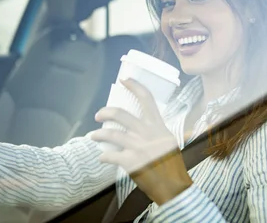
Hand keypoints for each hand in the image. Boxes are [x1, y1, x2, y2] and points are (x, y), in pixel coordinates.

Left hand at [91, 79, 192, 204]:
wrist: (173, 186)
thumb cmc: (172, 164)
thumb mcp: (169, 141)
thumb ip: (156, 131)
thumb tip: (139, 124)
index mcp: (158, 126)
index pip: (147, 99)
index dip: (134, 86)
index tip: (124, 80)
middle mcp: (148, 133)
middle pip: (121, 114)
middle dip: (106, 112)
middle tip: (99, 115)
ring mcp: (139, 147)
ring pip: (111, 134)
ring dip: (98, 135)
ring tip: (93, 136)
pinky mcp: (131, 162)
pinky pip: (110, 156)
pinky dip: (104, 157)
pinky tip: (102, 158)